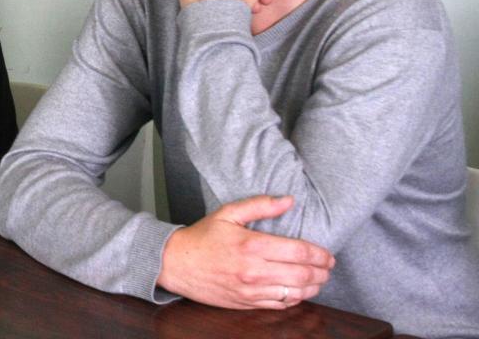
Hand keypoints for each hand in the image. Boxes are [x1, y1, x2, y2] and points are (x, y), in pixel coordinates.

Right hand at [158, 195, 334, 308]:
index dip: (320, 254)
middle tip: (328, 267)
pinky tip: (299, 291)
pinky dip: (295, 299)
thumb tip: (288, 200)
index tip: (328, 254)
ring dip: (313, 287)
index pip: (299, 251)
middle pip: (302, 275)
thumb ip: (260, 206)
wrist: (177, 263)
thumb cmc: (202, 237)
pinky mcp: (246, 303)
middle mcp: (254, 270)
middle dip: (322, 272)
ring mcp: (251, 290)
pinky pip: (279, 304)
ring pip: (295, 293)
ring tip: (318, 279)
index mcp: (251, 245)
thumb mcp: (228, 213)